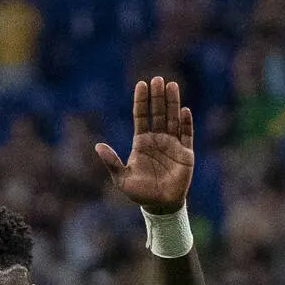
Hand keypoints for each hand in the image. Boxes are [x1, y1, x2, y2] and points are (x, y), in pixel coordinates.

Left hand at [95, 76, 194, 213]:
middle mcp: (157, 139)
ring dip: (173, 103)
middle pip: (158, 113)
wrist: (160, 205)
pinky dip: (186, 123)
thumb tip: (97, 146)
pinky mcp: (186, 153)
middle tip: (158, 79)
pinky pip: (187, 134)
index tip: (141, 84)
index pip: (141, 116)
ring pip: (173, 119)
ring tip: (172, 85)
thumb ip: (112, 161)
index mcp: (142, 142)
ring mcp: (172, 144)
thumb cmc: (140, 192)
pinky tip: (184, 111)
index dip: (141, 101)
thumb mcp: (122, 178)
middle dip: (158, 97)